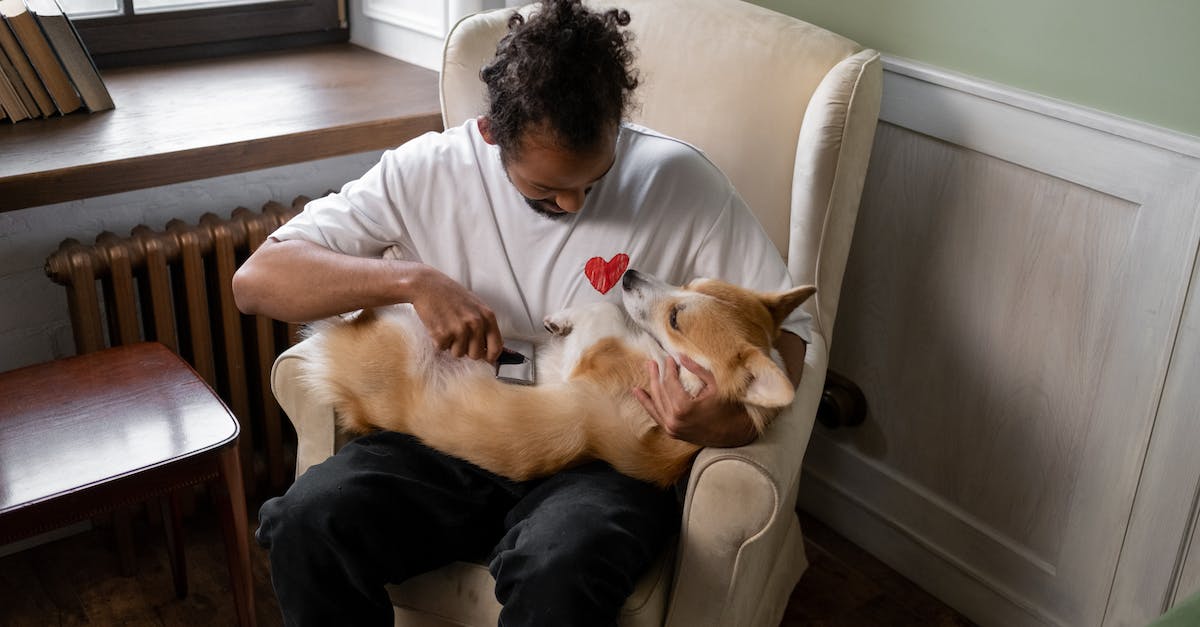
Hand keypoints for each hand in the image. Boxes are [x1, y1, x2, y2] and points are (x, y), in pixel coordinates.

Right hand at [409, 266, 502, 361]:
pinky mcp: (443, 333)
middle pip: (476, 355)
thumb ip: (483, 325)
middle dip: (466, 349)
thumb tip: (489, 350)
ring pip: (458, 354)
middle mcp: (476, 323)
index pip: (497, 346)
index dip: (491, 357)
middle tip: (457, 335)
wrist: (426, 285)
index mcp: (487, 316)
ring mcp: (460, 329)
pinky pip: (442, 348)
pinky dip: (438, 341)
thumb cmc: (450, 295)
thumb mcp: (475, 306)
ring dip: (451, 345)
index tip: (485, 359)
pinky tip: (437, 325)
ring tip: (446, 326)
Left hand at [633, 355, 756, 447]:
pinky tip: (639, 392)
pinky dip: (647, 403)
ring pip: (656, 403)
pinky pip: (656, 415)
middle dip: (657, 374)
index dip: (669, 368)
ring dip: (650, 385)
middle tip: (653, 361)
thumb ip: (697, 370)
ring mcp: (671, 428)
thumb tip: (680, 356)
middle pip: (660, 391)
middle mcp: (674, 420)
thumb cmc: (728, 408)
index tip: (669, 358)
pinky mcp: (672, 432)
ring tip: (648, 370)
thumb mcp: (715, 385)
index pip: (670, 382)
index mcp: (683, 407)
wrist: (734, 435)